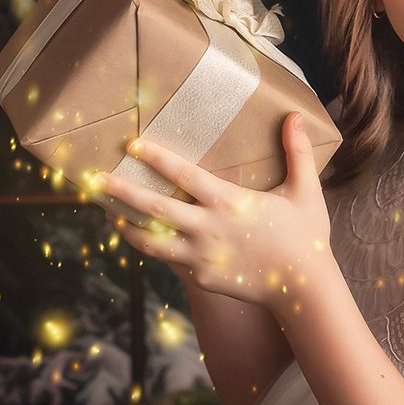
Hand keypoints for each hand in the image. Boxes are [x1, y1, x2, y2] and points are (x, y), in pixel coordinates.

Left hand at [97, 112, 336, 316]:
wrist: (302, 288)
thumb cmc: (305, 237)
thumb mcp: (306, 191)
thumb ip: (298, 153)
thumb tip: (294, 116)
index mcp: (230, 203)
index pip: (184, 176)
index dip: (156, 159)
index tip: (132, 146)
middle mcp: (208, 229)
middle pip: (155, 208)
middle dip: (123, 192)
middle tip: (97, 180)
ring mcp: (201, 256)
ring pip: (152, 241)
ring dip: (127, 226)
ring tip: (108, 214)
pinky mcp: (201, 278)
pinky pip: (170, 261)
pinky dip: (152, 249)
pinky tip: (141, 239)